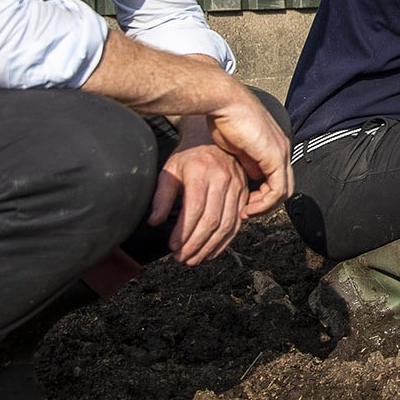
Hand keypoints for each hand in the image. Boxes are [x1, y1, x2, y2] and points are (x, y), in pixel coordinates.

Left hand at [151, 120, 249, 264]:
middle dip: (196, 245)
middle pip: (211, 221)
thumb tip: (155, 222)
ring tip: (195, 259)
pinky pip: (237, 223)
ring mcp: (237, 186)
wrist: (212, 140)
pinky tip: (212, 251)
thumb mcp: (170, 171)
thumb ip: (162, 197)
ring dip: (210, 247)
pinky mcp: (245, 194)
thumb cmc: (189, 156)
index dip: (184, 233)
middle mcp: (223, 179)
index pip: (194, 210)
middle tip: (182, 258)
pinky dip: (225, 241)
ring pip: (226, 225)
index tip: (173, 247)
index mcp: (201, 172)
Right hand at [207, 89, 294, 215]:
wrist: (224, 102)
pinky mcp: (275, 156)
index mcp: (274, 145)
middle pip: (284, 187)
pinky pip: (277, 189)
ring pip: (284, 191)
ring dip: (265, 207)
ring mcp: (281, 152)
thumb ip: (248, 161)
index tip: (244, 204)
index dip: (262, 196)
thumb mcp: (237, 146)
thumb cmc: (224, 119)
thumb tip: (253, 176)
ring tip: (247, 212)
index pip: (277, 178)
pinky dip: (265, 203)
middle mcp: (282, 149)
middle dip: (265, 204)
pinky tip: (248, 207)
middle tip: (247, 212)